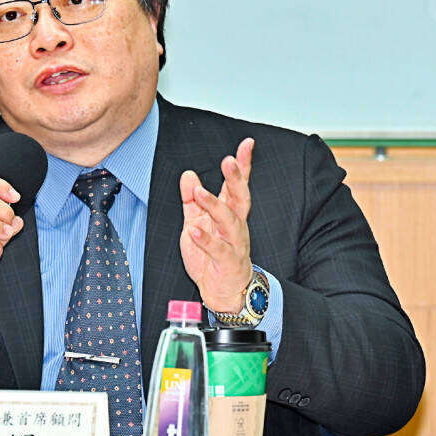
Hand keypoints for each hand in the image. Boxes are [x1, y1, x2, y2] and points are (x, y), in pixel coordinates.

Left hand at [179, 138, 254, 312]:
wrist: (223, 291)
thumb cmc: (212, 256)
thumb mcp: (197, 222)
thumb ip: (192, 200)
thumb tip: (188, 175)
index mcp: (229, 213)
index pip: (236, 185)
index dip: (243, 164)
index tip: (246, 144)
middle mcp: (235, 225)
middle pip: (240, 198)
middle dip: (236, 179)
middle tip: (229, 161)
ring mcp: (234, 243)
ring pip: (230, 221)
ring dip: (215, 206)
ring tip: (200, 193)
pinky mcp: (227, 262)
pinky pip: (218, 249)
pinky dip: (206, 239)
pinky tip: (195, 230)